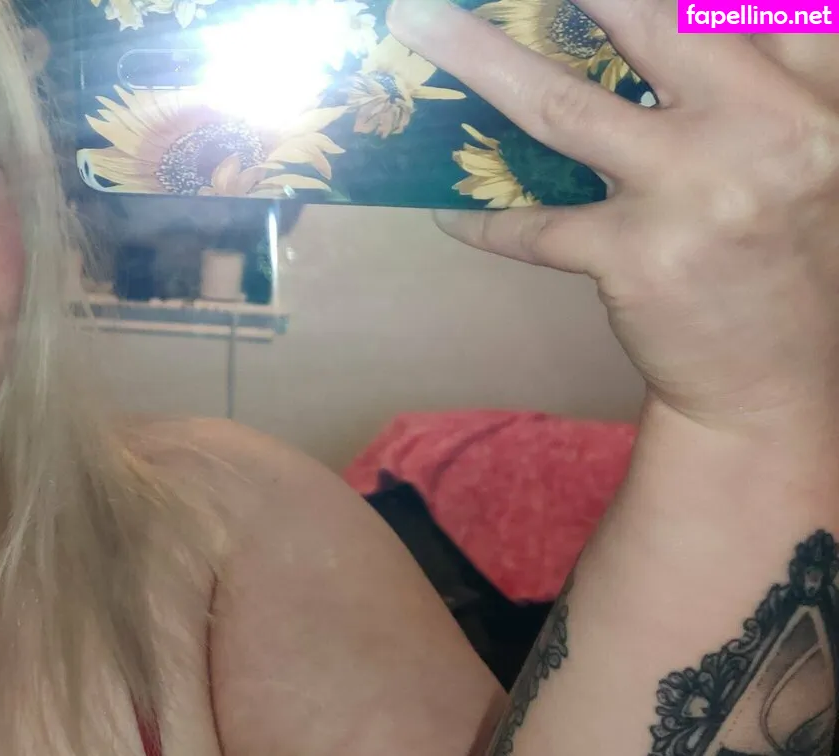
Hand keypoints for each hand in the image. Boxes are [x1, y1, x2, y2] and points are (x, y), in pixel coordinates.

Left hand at [386, 0, 838, 440]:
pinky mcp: (639, 256)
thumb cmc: (784, 251)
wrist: (775, 380)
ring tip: (415, 21)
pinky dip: (484, 218)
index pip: (754, 6)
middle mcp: (765, 128)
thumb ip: (750, 80)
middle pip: (653, 21)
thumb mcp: (801, 150)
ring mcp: (697, 191)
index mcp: (813, 94)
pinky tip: (446, 210)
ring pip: (562, 106)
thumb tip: (648, 18)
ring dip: (477, 57)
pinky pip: (534, 225)